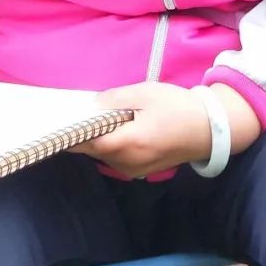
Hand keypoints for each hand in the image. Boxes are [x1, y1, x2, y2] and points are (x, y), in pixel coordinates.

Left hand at [77, 82, 261, 179]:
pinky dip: (111, 145)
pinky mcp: (141, 171)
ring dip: (98, 139)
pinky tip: (115, 129)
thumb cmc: (178, 108)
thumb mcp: (146, 94)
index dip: (70, 132)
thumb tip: (91, 106)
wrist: (209, 129)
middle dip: (83, 133)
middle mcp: (128, 163)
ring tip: (98, 118)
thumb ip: (114, 100)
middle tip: (74, 114)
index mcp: (128, 143)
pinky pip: (116, 159)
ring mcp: (134, 171)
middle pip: (93, 150)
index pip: (87, 142)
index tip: (55, 122)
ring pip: (104, 155)